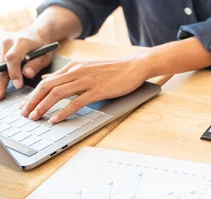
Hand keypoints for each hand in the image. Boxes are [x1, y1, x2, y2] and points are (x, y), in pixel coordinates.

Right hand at [0, 31, 52, 96]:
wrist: (34, 35)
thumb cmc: (41, 48)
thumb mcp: (45, 56)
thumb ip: (36, 64)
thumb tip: (27, 74)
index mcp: (21, 42)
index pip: (13, 58)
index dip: (14, 73)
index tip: (18, 85)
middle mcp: (7, 41)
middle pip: (0, 63)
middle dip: (0, 81)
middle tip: (0, 96)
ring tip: (0, 93)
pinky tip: (0, 85)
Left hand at [19, 58, 148, 123]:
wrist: (134, 66)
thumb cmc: (113, 70)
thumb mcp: (86, 68)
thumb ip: (67, 74)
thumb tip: (48, 79)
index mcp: (73, 67)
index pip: (47, 80)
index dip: (33, 94)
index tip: (26, 106)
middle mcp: (77, 72)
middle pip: (48, 87)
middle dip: (33, 101)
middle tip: (25, 114)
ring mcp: (87, 81)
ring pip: (58, 93)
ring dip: (44, 106)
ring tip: (36, 117)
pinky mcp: (98, 90)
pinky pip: (76, 102)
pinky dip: (63, 111)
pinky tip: (56, 119)